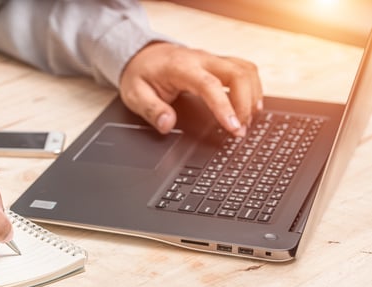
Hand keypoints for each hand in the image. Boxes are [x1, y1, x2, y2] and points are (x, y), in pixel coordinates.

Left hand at [119, 42, 262, 136]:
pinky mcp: (219, 64)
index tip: (233, 127)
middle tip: (239, 130)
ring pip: (246, 70)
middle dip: (245, 104)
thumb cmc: (140, 74)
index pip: (209, 85)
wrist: (142, 56)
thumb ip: (151, 110)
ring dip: (252, 96)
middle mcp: (201, 59)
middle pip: (237, 74)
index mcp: (181, 67)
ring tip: (247, 121)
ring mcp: (213, 60)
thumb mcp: (134, 95)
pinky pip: (244, 70)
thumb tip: (167, 125)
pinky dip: (252, 88)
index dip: (224, 107)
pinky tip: (250, 107)